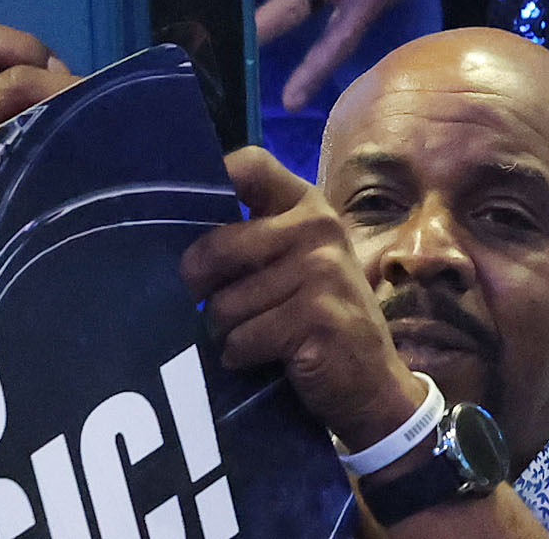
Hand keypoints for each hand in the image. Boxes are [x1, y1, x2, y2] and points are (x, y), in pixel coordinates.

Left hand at [186, 148, 430, 453]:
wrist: (372, 382)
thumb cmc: (318, 319)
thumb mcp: (295, 266)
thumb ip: (251, 241)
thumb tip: (176, 245)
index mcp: (308, 206)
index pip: (251, 165)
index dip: (209, 182)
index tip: (184, 214)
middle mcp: (318, 228)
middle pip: (216, 246)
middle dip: (200, 288)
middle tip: (216, 309)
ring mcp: (322, 271)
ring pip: (223, 304)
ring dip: (225, 333)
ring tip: (256, 339)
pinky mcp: (317, 317)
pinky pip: (242, 340)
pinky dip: (241, 357)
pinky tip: (267, 358)